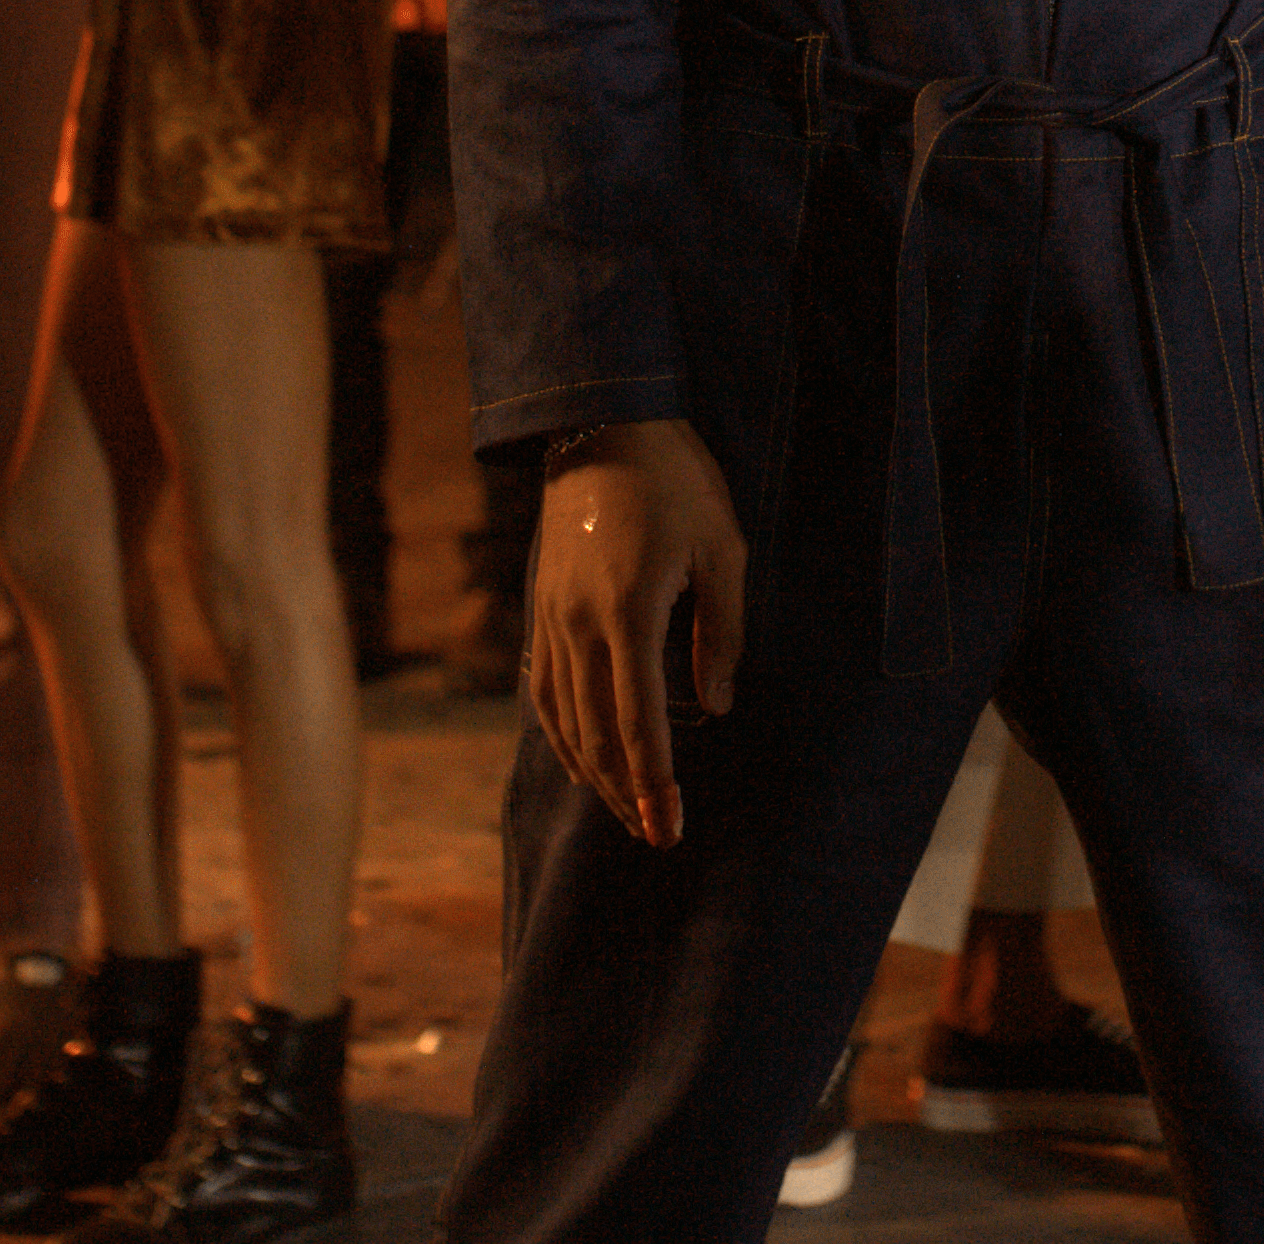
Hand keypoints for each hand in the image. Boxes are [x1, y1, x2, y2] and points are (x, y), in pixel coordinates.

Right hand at [526, 420, 741, 845]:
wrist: (603, 428)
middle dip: (626, 794)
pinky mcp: (542, 611)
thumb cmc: (676, 483)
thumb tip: (714, 707)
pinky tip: (580, 761)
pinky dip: (560, 736)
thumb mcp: (721, 548)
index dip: (654, 783)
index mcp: (629, 613)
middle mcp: (581, 626)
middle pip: (597, 735)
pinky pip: (544, 691)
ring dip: (594, 774)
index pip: (639, 723)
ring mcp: (552, 620)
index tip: (669, 828)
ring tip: (625, 812)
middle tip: (656, 837)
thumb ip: (721, 631)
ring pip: (566, 721)